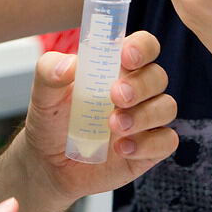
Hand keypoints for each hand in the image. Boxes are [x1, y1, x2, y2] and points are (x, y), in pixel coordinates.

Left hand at [16, 30, 177, 206]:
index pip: (143, 46)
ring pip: (167, 107)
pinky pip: (168, 141)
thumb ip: (49, 71)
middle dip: (140, 84)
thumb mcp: (43, 94)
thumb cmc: (51, 121)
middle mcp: (136, 90)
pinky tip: (122, 149)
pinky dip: (148, 144)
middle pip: (157, 76)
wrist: (49, 165)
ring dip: (143, 115)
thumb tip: (69, 65)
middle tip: (115, 96)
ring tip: (113, 126)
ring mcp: (145, 119)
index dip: (142, 47)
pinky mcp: (149, 148)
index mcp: (115, 67)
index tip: (126, 56)